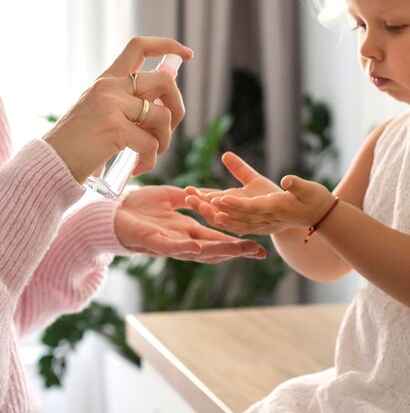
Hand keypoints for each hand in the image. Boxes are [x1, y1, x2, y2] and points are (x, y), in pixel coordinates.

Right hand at [43, 36, 192, 182]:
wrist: (50, 164)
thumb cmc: (80, 144)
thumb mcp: (102, 112)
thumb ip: (128, 103)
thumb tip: (165, 105)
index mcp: (107, 80)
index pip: (139, 46)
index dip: (167, 45)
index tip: (187, 54)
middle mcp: (109, 86)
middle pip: (164, 80)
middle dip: (178, 107)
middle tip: (169, 130)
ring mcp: (111, 105)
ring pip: (163, 115)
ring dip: (164, 140)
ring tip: (149, 154)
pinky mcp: (114, 127)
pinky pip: (151, 143)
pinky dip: (150, 159)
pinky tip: (138, 166)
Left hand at [114, 185, 265, 262]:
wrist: (110, 212)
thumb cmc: (138, 206)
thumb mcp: (169, 198)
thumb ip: (187, 199)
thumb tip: (203, 195)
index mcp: (187, 230)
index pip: (217, 238)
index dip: (237, 242)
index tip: (258, 246)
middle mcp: (182, 241)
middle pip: (214, 249)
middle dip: (236, 251)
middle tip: (259, 252)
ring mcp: (169, 244)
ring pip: (198, 251)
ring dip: (219, 251)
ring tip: (239, 250)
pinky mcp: (153, 243)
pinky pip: (172, 247)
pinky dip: (186, 248)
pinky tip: (200, 247)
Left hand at [187, 155, 334, 235]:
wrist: (318, 216)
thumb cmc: (313, 199)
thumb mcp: (306, 188)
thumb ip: (296, 184)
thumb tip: (287, 180)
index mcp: (275, 209)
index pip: (252, 207)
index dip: (235, 204)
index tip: (219, 198)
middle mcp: (265, 220)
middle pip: (235, 215)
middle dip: (213, 208)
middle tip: (193, 198)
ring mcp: (261, 225)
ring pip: (231, 221)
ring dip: (211, 213)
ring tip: (193, 202)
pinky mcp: (258, 225)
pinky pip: (235, 223)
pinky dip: (219, 218)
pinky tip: (206, 212)